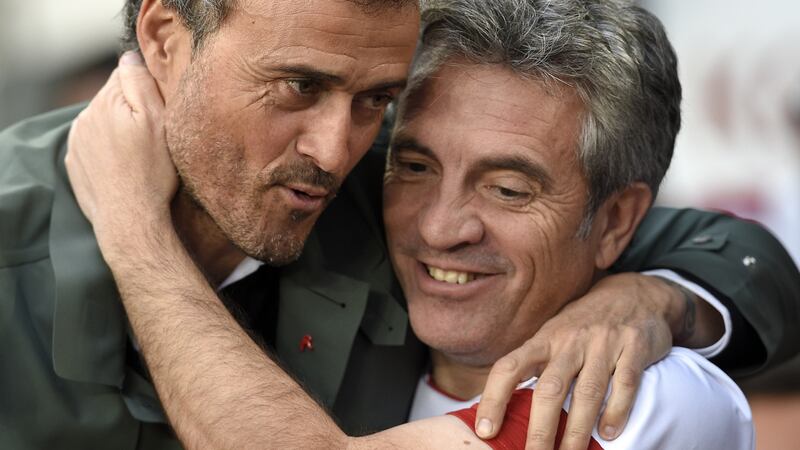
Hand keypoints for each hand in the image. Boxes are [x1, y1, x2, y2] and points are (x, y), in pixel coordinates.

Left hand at [65, 51, 174, 248]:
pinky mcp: (76, 162)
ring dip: (119, 128)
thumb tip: (129, 57)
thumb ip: (141, 83)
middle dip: (131, 108)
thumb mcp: (159, 121)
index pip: (126, 74)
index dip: (147, 88)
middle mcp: (86, 116)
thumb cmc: (151, 172)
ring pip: (103, 121)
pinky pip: (95, 145)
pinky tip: (124, 165)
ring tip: (140, 153)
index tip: (161, 107)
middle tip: (154, 134)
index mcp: (107, 101)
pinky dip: (109, 149)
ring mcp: (78, 140)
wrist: (130, 218)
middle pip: (113, 98)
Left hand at [474, 273, 679, 449]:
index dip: (494, 398)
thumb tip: (503, 406)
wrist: (634, 293)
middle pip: (549, 388)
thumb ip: (533, 365)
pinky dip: (617, 410)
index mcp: (543, 340)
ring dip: (578, 430)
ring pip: (588, 392)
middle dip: (540, 428)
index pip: (509, 367)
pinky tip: (609, 433)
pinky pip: (625, 383)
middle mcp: (570, 340)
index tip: (486, 430)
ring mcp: (603, 343)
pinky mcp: (634, 347)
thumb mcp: (553, 336)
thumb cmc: (583, 324)